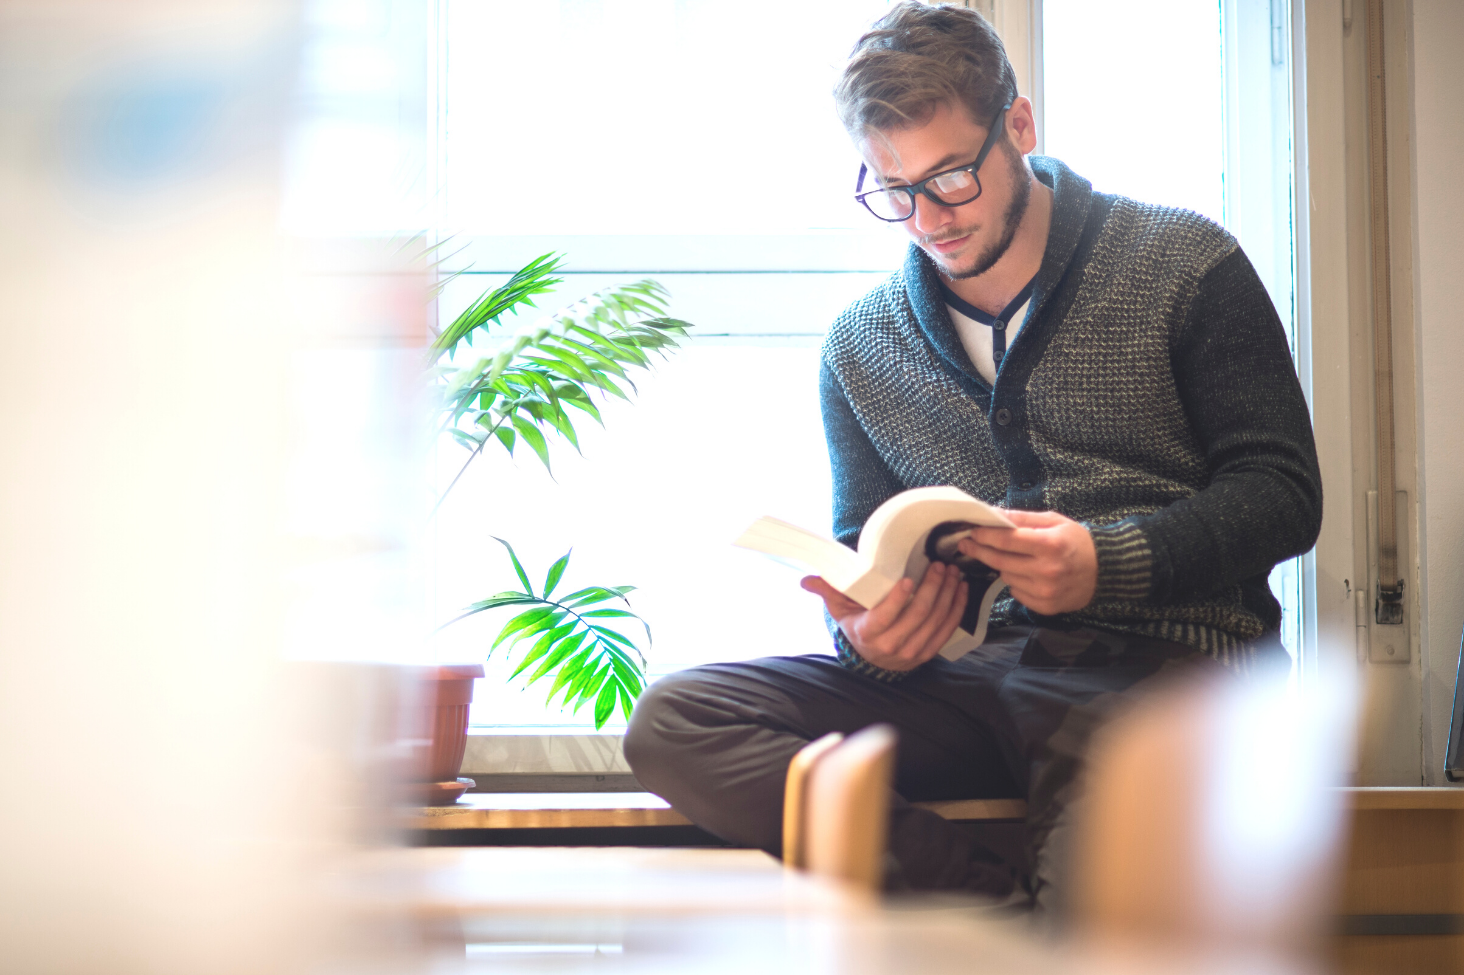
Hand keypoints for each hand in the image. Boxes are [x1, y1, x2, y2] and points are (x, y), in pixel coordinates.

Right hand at [800, 562, 967, 671]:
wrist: (872, 658)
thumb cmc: (857, 624)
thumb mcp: (840, 609)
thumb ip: (827, 591)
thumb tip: (806, 580)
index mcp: (869, 633)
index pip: (885, 617)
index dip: (898, 600)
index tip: (908, 579)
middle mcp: (892, 646)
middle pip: (917, 615)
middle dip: (932, 588)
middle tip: (938, 566)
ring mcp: (913, 651)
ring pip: (935, 621)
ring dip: (947, 594)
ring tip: (951, 573)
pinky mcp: (929, 652)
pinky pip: (947, 629)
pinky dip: (957, 608)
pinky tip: (961, 589)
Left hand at [958, 509, 1096, 614]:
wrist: (1104, 572)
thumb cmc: (1076, 541)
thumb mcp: (1054, 521)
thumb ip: (1022, 518)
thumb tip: (993, 513)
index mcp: (1050, 545)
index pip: (1007, 540)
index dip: (985, 535)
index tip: (971, 531)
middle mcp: (1047, 571)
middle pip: (1000, 561)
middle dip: (981, 551)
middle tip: (967, 543)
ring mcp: (1046, 592)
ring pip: (1006, 577)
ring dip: (1003, 567)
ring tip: (1012, 558)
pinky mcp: (1045, 607)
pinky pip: (1016, 593)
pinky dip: (1016, 583)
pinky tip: (1026, 574)